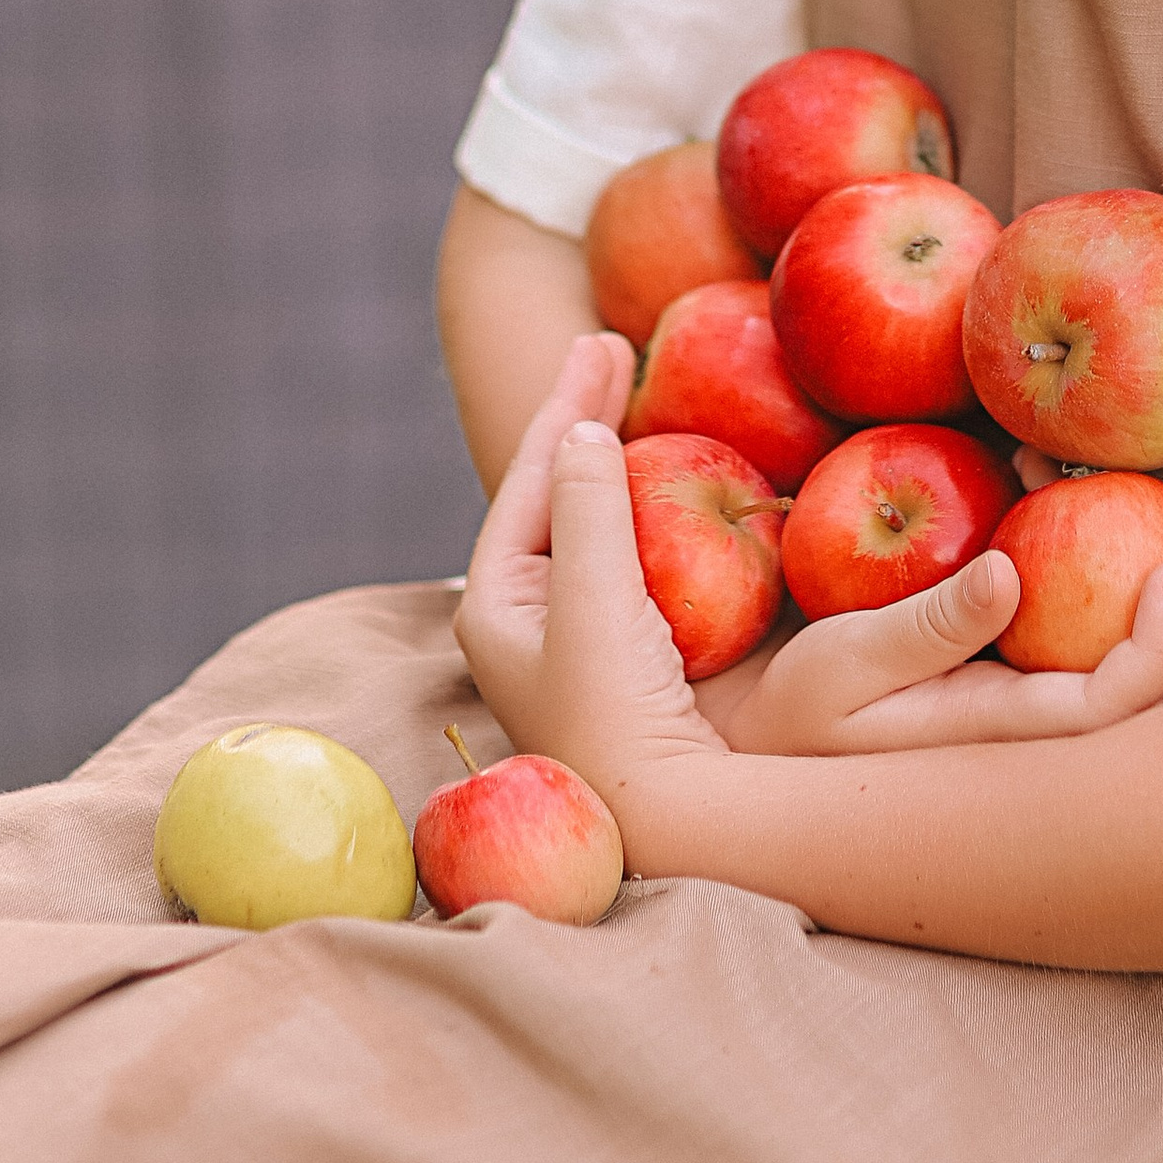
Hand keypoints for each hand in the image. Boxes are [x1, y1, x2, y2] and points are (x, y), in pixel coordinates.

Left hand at [454, 340, 728, 834]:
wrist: (660, 818)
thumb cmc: (615, 709)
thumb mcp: (595, 598)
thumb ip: (586, 505)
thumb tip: (578, 427)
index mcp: (493, 600)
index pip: (530, 475)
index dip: (564, 403)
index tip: (601, 343)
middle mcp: (522, 613)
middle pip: (552, 487)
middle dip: (582, 416)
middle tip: (614, 345)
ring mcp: (567, 631)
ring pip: (586, 515)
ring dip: (612, 453)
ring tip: (633, 392)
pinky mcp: (614, 650)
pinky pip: (621, 550)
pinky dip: (642, 502)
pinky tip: (669, 478)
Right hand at [727, 529, 1162, 753]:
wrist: (776, 749)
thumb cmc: (804, 706)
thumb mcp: (848, 661)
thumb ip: (928, 624)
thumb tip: (1010, 573)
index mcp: (1006, 741)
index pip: (1117, 710)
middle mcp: (1043, 741)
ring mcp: (1045, 720)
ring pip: (1159, 692)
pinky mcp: (1036, 692)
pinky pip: (1115, 656)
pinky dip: (1140, 599)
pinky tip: (1121, 532)